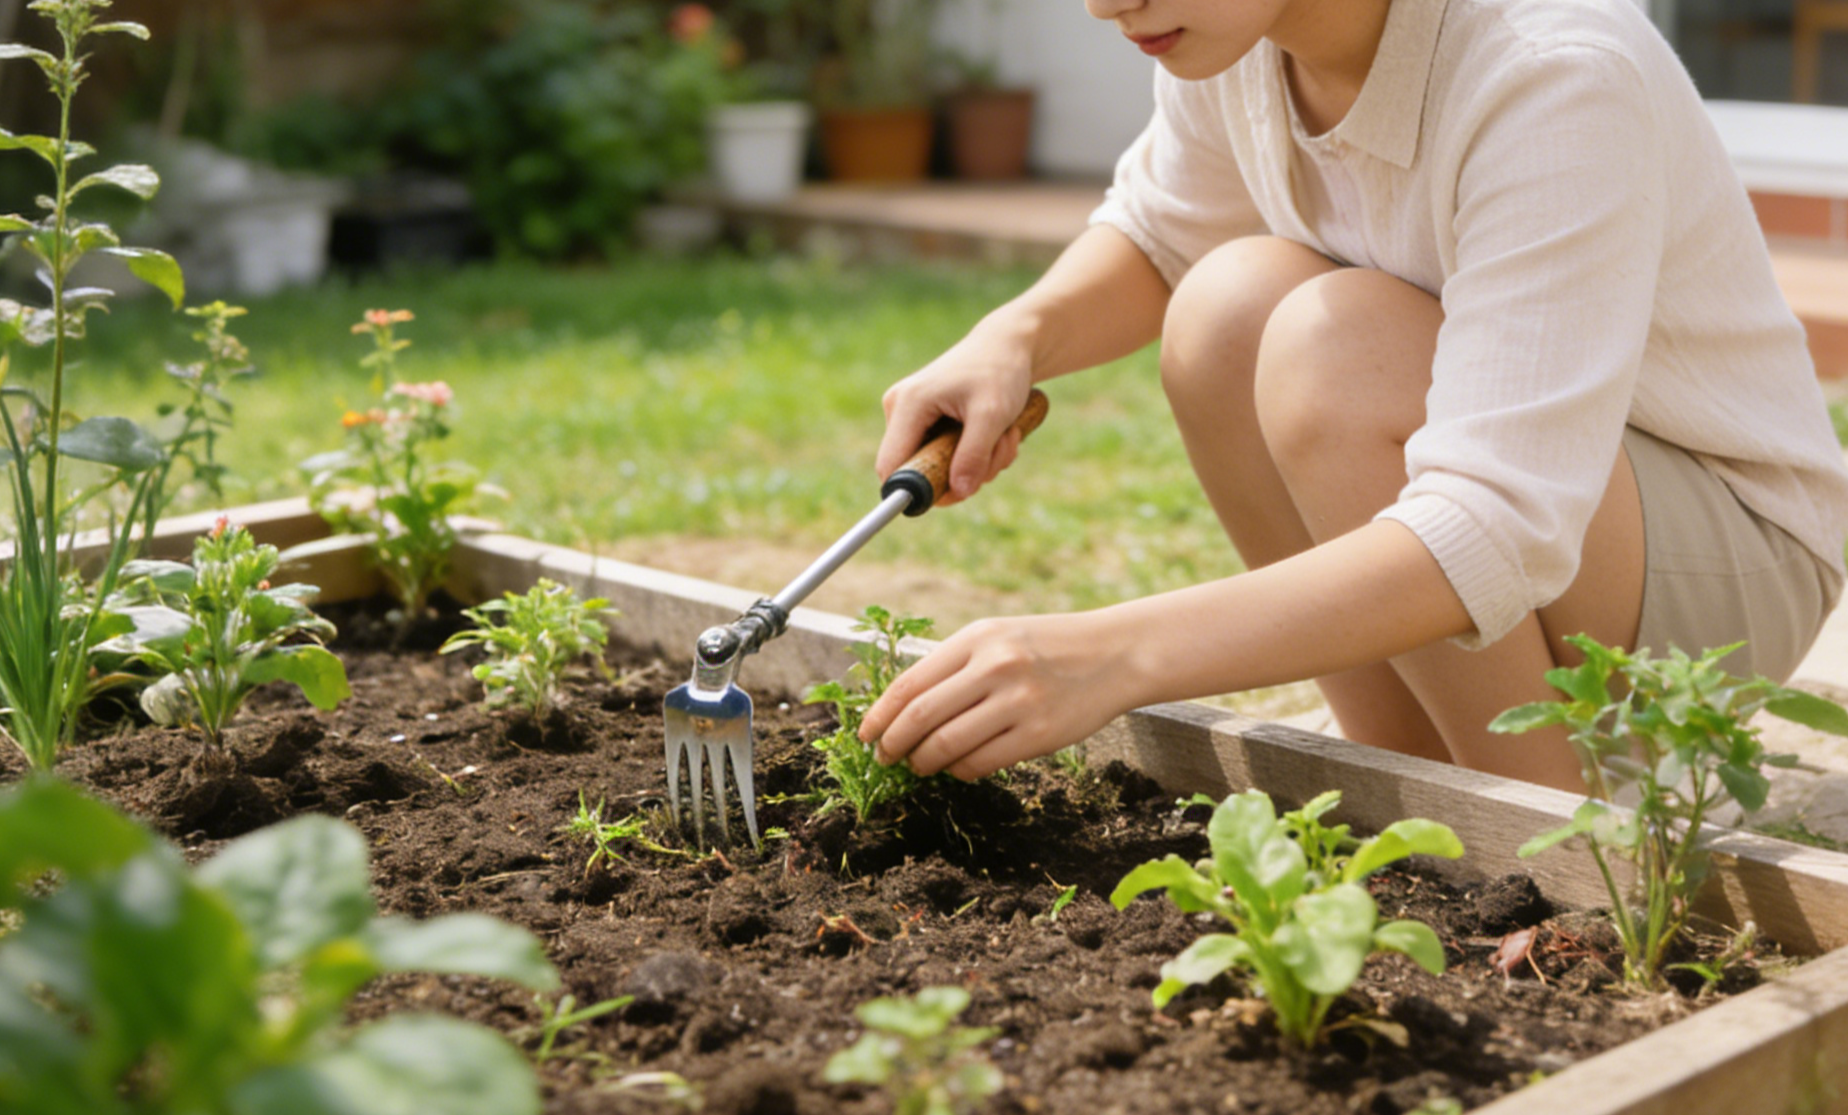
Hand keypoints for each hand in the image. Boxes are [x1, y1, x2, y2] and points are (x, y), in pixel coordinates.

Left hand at [857, 613, 1134, 779]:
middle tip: (884, 758)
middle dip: (893, 745)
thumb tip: (902, 710)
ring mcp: (1019, 701)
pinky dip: (960, 771)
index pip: (910, 683)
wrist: (1115, 653)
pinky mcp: (1040, 734)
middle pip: (920, 718)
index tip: (865, 734)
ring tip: (920, 765)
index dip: (879, 715)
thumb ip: (955, 666)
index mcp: (977, 638)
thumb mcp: (999, 637)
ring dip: (924, 763)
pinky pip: (981, 763)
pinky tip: (957, 768)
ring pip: (947, 746)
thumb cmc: (1048, 647)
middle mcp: (995, 666)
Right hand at [877, 323, 1035, 506]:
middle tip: (999, 452)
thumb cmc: (1000, 371)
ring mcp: (911, 416)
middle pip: (920, 471)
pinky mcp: (925, 421)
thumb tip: (958, 492)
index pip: (892, 467)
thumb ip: (974, 455)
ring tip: (1005, 436)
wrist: (1008, 345)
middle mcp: (900, 410)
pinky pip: (945, 457)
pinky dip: (976, 454)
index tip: (959, 492)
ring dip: (979, 464)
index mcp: (908, 404)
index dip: (919, 490)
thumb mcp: (992, 414)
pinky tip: (997, 433)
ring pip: (938, 467)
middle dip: (964, 472)